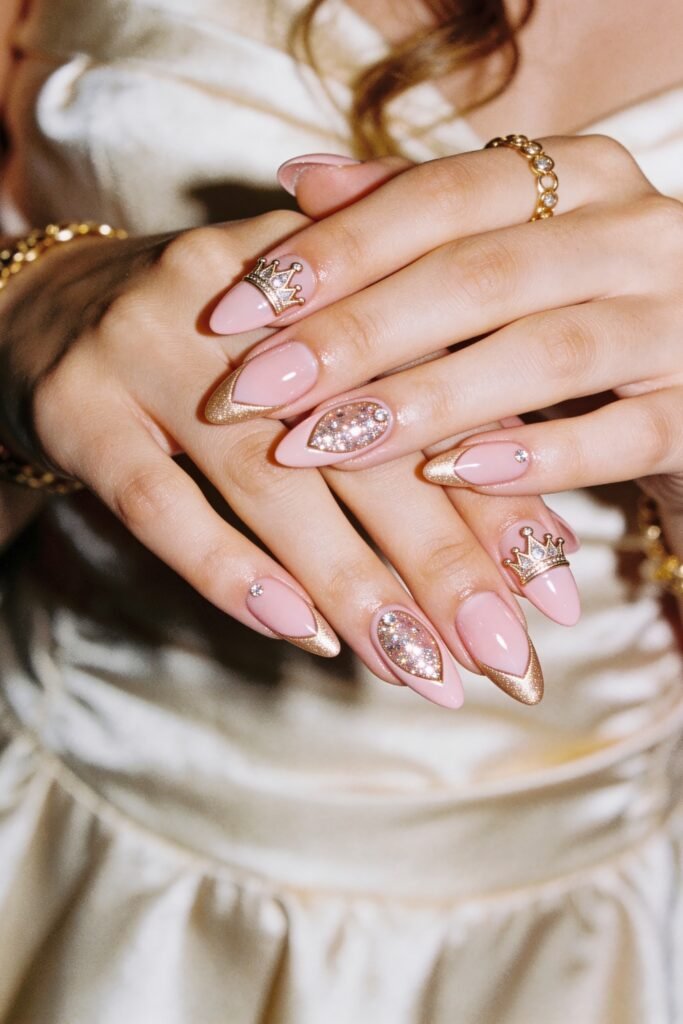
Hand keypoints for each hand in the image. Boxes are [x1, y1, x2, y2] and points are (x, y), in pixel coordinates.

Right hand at [0, 209, 562, 707]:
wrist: (51, 306)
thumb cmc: (219, 348)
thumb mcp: (319, 352)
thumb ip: (418, 412)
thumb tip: (530, 535)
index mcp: (327, 273)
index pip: (435, 391)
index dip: (500, 491)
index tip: (555, 587)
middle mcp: (247, 305)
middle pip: (368, 444)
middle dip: (447, 563)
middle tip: (509, 659)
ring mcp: (153, 350)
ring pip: (274, 484)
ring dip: (358, 588)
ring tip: (425, 673)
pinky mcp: (82, 409)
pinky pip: (162, 506)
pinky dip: (234, 574)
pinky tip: (302, 635)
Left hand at [205, 135, 682, 557]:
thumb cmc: (583, 307)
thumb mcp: (509, 246)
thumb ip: (413, 212)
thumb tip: (296, 178)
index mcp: (581, 177)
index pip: (439, 198)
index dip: (331, 252)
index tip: (232, 310)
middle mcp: (636, 234)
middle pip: (478, 274)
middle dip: (351, 335)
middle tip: (249, 391)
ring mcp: (678, 322)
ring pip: (540, 355)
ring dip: (418, 402)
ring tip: (315, 445)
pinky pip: (616, 437)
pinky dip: (528, 460)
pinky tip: (442, 477)